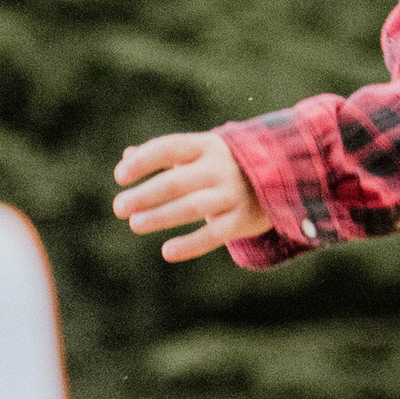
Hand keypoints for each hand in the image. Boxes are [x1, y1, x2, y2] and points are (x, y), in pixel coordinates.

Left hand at [113, 130, 267, 261]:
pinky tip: (167, 251)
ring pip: (194, 207)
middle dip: (147, 194)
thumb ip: (165, 155)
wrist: (281, 177)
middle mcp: (220, 168)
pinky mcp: (242, 220)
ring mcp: (232, 194)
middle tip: (118, 207)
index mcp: (206, 146)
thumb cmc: (223, 165)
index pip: (170, 148)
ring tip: (135, 224)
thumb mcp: (199, 153)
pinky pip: (214, 235)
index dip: (144, 160)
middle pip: (179, 181)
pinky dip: (191, 244)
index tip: (119, 176)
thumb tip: (127, 156)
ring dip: (163, 215)